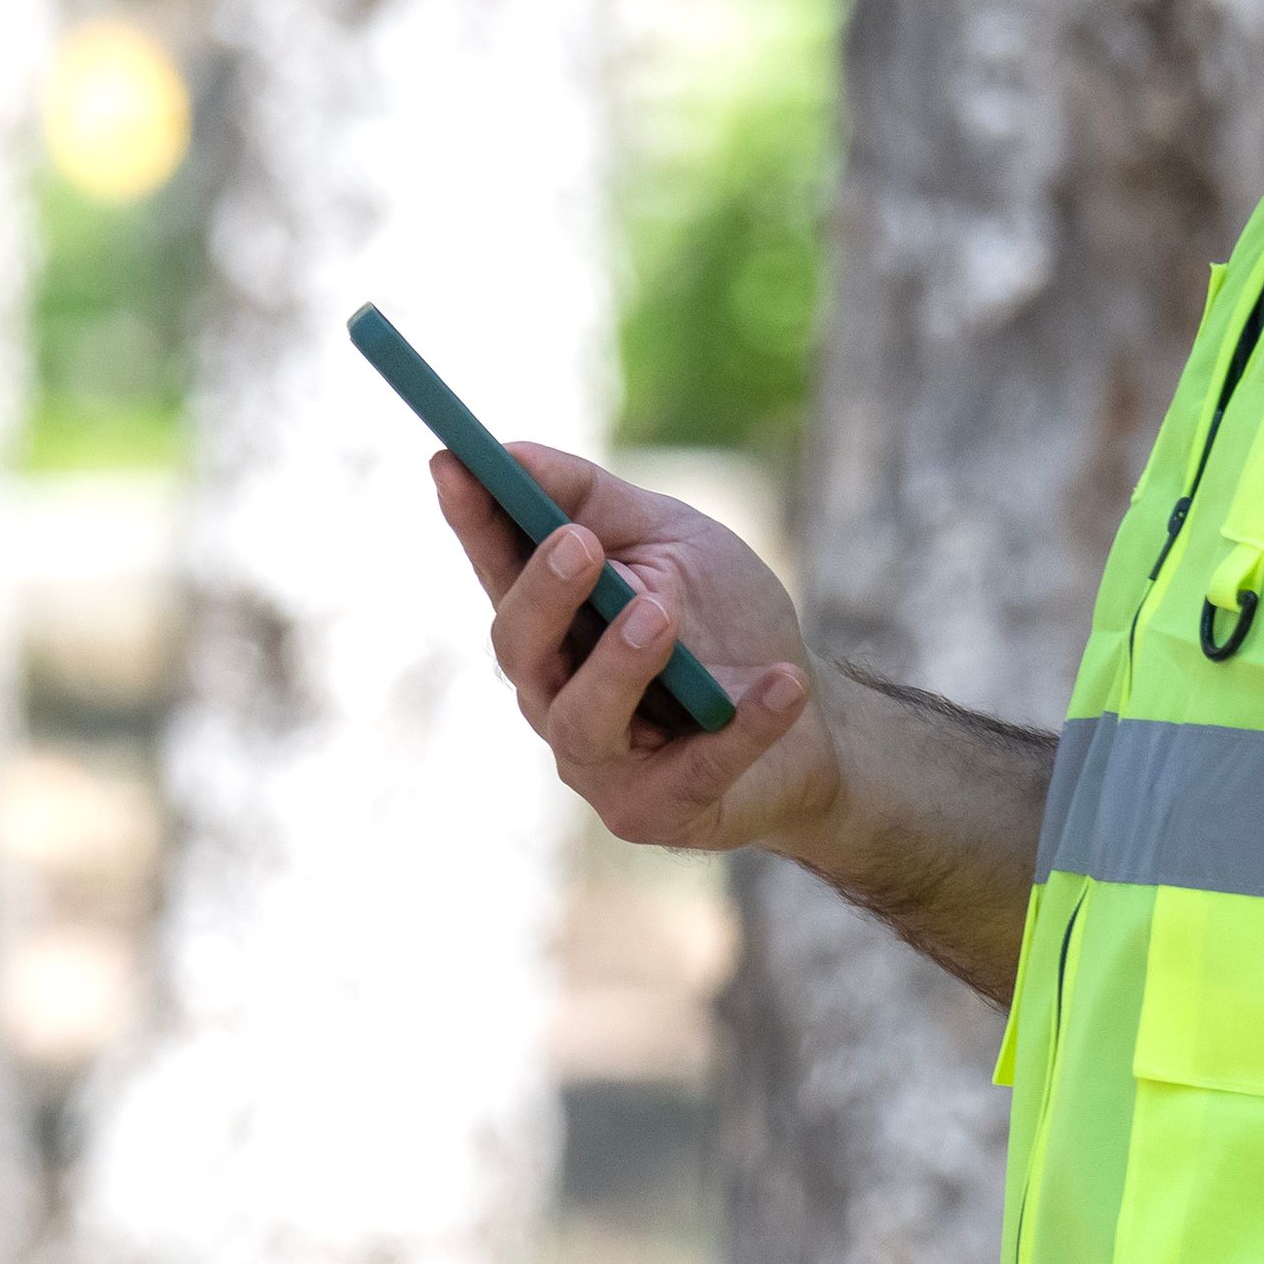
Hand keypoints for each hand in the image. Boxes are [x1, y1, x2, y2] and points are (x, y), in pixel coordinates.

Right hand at [436, 447, 846, 860]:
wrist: (810, 723)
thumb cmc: (725, 624)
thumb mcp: (673, 541)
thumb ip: (597, 502)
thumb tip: (515, 453)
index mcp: (553, 622)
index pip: (497, 567)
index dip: (471, 520)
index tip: (452, 461)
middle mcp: (556, 692)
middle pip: (520, 650)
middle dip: (543, 595)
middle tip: (579, 545)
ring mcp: (598, 760)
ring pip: (581, 720)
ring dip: (619, 665)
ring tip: (659, 617)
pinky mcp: (655, 810)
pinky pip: (694, 769)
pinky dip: (743, 725)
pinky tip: (783, 682)